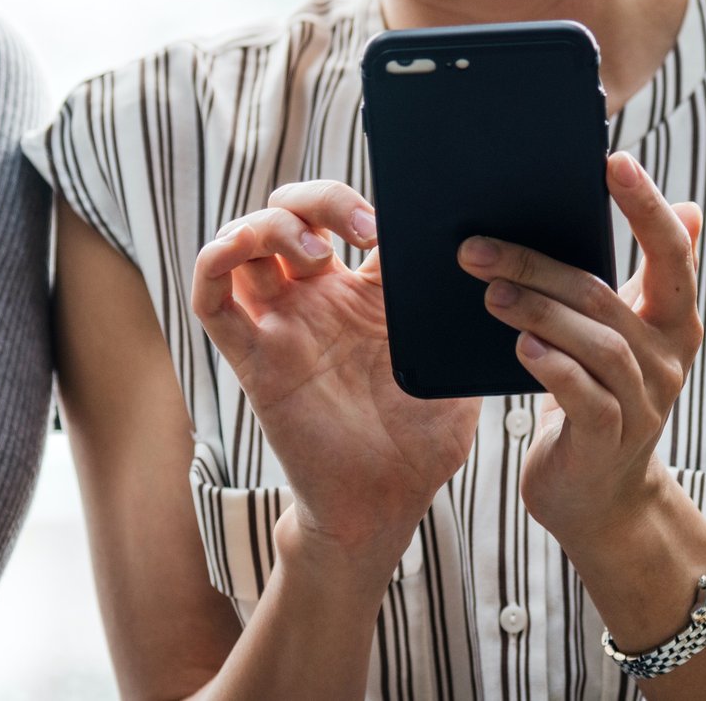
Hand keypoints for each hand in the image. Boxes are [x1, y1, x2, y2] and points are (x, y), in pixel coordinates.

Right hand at [190, 180, 479, 560]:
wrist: (384, 504)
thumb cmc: (422, 441)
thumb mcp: (454, 367)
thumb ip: (460, 319)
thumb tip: (492, 269)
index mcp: (367, 295)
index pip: (347, 218)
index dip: (362, 202)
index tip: (395, 222)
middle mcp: (317, 301)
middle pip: (290, 214)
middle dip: (317, 200)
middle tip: (361, 230)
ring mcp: (282, 326)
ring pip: (246, 244)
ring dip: (270, 226)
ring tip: (315, 254)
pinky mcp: (253, 359)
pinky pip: (212, 300)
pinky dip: (213, 261)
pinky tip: (236, 251)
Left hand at [457, 153, 703, 546]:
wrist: (600, 496)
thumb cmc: (604, 397)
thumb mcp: (631, 334)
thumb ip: (648, 275)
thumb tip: (689, 205)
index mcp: (674, 320)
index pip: (672, 252)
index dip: (646, 206)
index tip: (613, 161)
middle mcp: (667, 358)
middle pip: (605, 296)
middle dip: (540, 264)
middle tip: (479, 246)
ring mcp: (642, 402)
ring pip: (593, 343)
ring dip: (536, 311)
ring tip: (487, 291)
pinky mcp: (608, 440)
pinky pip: (582, 395)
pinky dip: (550, 366)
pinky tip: (520, 347)